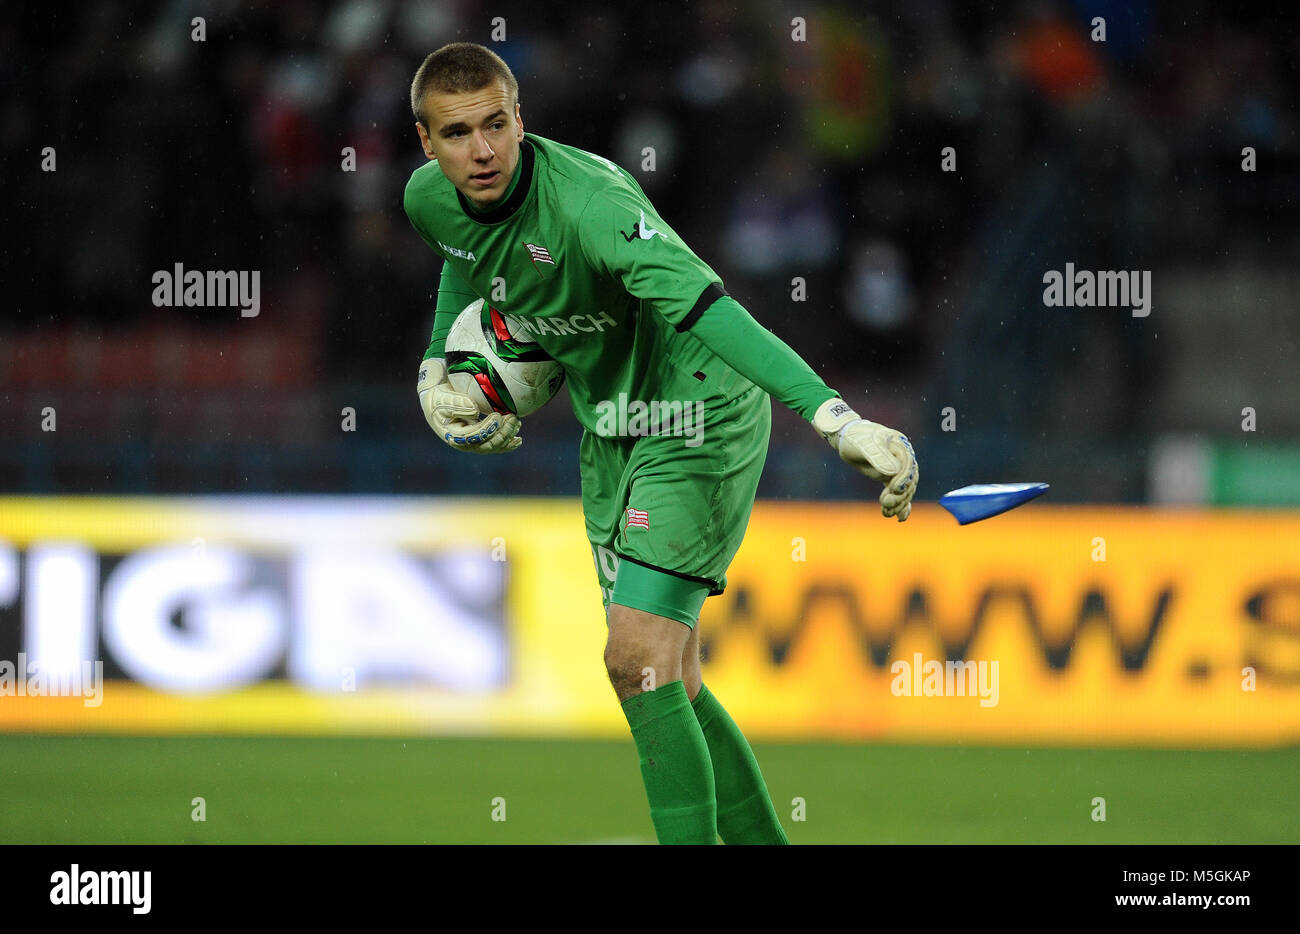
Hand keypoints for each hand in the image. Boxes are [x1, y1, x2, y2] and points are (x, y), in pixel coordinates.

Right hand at [417, 358, 521, 453]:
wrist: (437, 401)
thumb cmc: (439, 399)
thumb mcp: (443, 399)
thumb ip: (457, 404)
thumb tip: (475, 412)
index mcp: (454, 436)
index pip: (475, 436)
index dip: (489, 428)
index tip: (499, 415)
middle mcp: (465, 444)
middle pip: (488, 445)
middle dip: (503, 433)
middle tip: (513, 418)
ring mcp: (473, 443)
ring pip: (494, 446)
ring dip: (508, 435)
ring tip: (517, 421)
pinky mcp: (481, 439)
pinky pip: (496, 445)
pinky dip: (508, 443)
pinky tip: (518, 439)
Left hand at [812, 398, 916, 520]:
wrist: (845, 438)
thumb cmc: (854, 438)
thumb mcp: (864, 445)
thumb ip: (878, 457)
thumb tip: (894, 472)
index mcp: (900, 446)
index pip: (907, 466)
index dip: (902, 479)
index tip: (893, 490)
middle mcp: (902, 457)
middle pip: (908, 480)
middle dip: (900, 495)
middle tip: (886, 504)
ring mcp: (898, 468)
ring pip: (904, 489)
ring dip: (898, 503)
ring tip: (887, 513)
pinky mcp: (890, 477)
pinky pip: (898, 492)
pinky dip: (900, 504)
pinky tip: (900, 517)